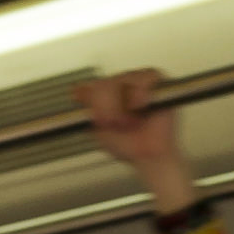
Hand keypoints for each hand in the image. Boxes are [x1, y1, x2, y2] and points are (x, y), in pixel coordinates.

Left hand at [75, 66, 191, 200]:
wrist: (147, 155)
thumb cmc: (126, 143)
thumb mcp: (99, 127)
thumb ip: (89, 107)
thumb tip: (76, 90)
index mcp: (105, 94)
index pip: (92, 86)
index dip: (93, 102)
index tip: (98, 120)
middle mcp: (120, 85)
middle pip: (104, 83)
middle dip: (107, 107)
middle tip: (114, 124)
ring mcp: (137, 82)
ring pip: (122, 79)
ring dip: (123, 104)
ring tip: (130, 120)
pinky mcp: (157, 83)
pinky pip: (144, 78)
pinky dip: (139, 95)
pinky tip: (139, 108)